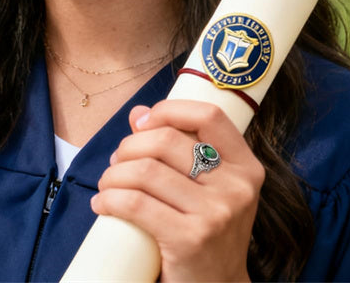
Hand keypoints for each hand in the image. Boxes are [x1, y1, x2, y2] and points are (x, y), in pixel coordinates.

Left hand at [91, 101, 263, 281]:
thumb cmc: (206, 231)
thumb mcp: (207, 188)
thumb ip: (177, 146)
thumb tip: (138, 112)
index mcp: (245, 167)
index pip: (209, 115)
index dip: (169, 110)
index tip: (142, 123)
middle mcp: (237, 188)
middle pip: (165, 140)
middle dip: (128, 147)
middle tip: (117, 163)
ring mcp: (216, 214)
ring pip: (145, 170)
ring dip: (113, 174)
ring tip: (108, 185)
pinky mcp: (190, 240)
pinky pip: (134, 203)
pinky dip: (109, 199)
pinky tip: (103, 205)